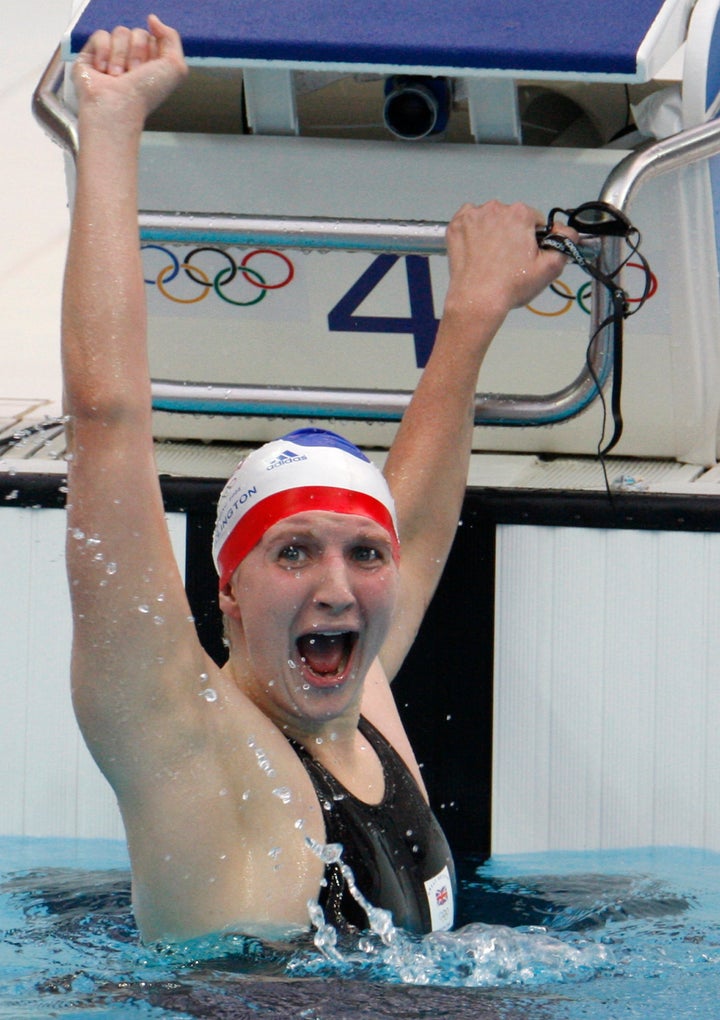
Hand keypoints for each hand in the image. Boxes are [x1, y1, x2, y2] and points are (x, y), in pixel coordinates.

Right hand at [73, 14, 187, 125]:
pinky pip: (100, 35)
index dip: (152, 50)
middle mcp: (132, 60)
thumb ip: (172, 37)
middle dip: (137, 53)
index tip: (149, 69)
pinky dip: (103, 52)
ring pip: (119, 32)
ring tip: (117, 76)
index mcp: (152, 63)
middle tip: (133, 74)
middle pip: (136, 32)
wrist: (118, 106)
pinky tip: (102, 70)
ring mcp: (112, 56)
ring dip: (120, 56)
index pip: (153, 36)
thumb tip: (152, 19)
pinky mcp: (91, 55)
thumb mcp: (176, 67)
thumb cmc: (145, 93)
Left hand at [443, 200, 575, 328]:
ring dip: (492, 232)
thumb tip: (568, 232)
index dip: (533, 239)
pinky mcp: (455, 226)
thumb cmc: (512, 285)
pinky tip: (476, 250)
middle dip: (512, 234)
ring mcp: (472, 216)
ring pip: (490, 219)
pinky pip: (469, 222)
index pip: (534, 221)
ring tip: (490, 258)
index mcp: (520, 214)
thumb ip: (565, 243)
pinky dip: (473, 232)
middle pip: (511, 218)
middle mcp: (496, 208)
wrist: (477, 300)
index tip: (526, 256)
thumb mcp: (549, 268)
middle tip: (508, 261)